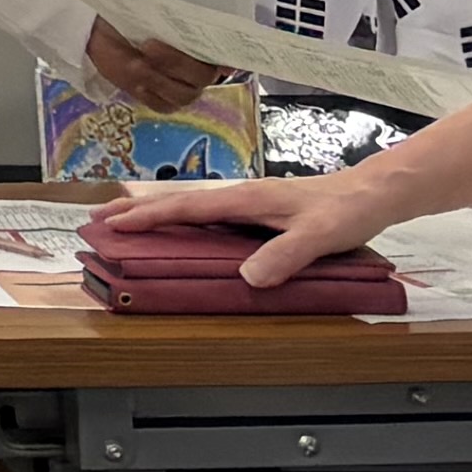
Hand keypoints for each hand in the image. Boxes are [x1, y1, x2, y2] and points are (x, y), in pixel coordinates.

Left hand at [82, 19, 230, 109]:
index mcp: (203, 44)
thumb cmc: (131, 18)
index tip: (223, 63)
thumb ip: (173, 20)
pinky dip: (151, 95)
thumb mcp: (149, 12)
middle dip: (176, 62)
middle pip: (204, 76)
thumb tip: (189, 17)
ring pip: (185, 95)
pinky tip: (137, 84)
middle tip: (148, 47)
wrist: (101, 32)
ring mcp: (182, 87)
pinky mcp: (162, 100)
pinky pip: (165, 106)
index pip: (226, 54)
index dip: (230, 60)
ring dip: (158, 79)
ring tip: (135, 65)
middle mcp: (199, 68)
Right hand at [91, 165, 404, 289]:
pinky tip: (182, 228)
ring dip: (156, 212)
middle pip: (177, 201)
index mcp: (245, 199)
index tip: (112, 224)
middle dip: (136, 209)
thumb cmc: (346, 210)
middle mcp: (240, 197)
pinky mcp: (258, 210)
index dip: (147, 218)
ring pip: (191, 206)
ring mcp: (248, 202)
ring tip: (126, 220)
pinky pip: (208, 214)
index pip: (186, 208)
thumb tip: (247, 277)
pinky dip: (182, 218)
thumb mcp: (319, 236)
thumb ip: (284, 255)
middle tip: (98, 219)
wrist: (373, 193)